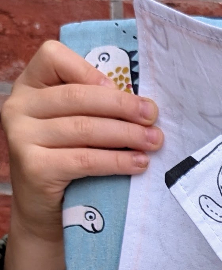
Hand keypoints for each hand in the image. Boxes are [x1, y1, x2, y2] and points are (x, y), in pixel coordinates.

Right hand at [1, 41, 162, 269]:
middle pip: (77, 96)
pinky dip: (117, 160)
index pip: (53, 56)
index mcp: (30, 86)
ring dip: (127, 134)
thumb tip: (145, 103)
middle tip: (153, 115)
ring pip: (84, 128)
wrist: (48, 212)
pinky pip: (83, 159)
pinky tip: (139, 163)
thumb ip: (96, 106)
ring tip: (154, 141)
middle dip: (122, 106)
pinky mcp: (32, 167)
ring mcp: (20, 137)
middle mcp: (19, 107)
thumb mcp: (77, 124)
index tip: (122, 86)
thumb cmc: (71, 159)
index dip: (90, 69)